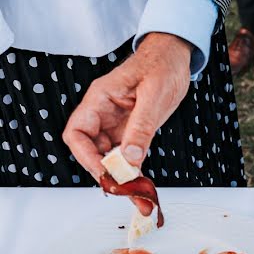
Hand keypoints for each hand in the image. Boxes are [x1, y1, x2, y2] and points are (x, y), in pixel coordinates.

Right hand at [63, 32, 190, 180]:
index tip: (105, 173)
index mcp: (100, 99)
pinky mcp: (133, 129)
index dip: (86, 156)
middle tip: (125, 191)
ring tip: (138, 197)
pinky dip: (134, 170)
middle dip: (106, 173)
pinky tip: (142, 184)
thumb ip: (141, 127)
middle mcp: (104, 113)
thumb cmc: (161, 64)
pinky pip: (128, 154)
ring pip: (110, 156)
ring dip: (122, 177)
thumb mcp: (154, 95)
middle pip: (92, 150)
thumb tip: (130, 158)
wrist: (176, 56)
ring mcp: (118, 123)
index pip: (77, 133)